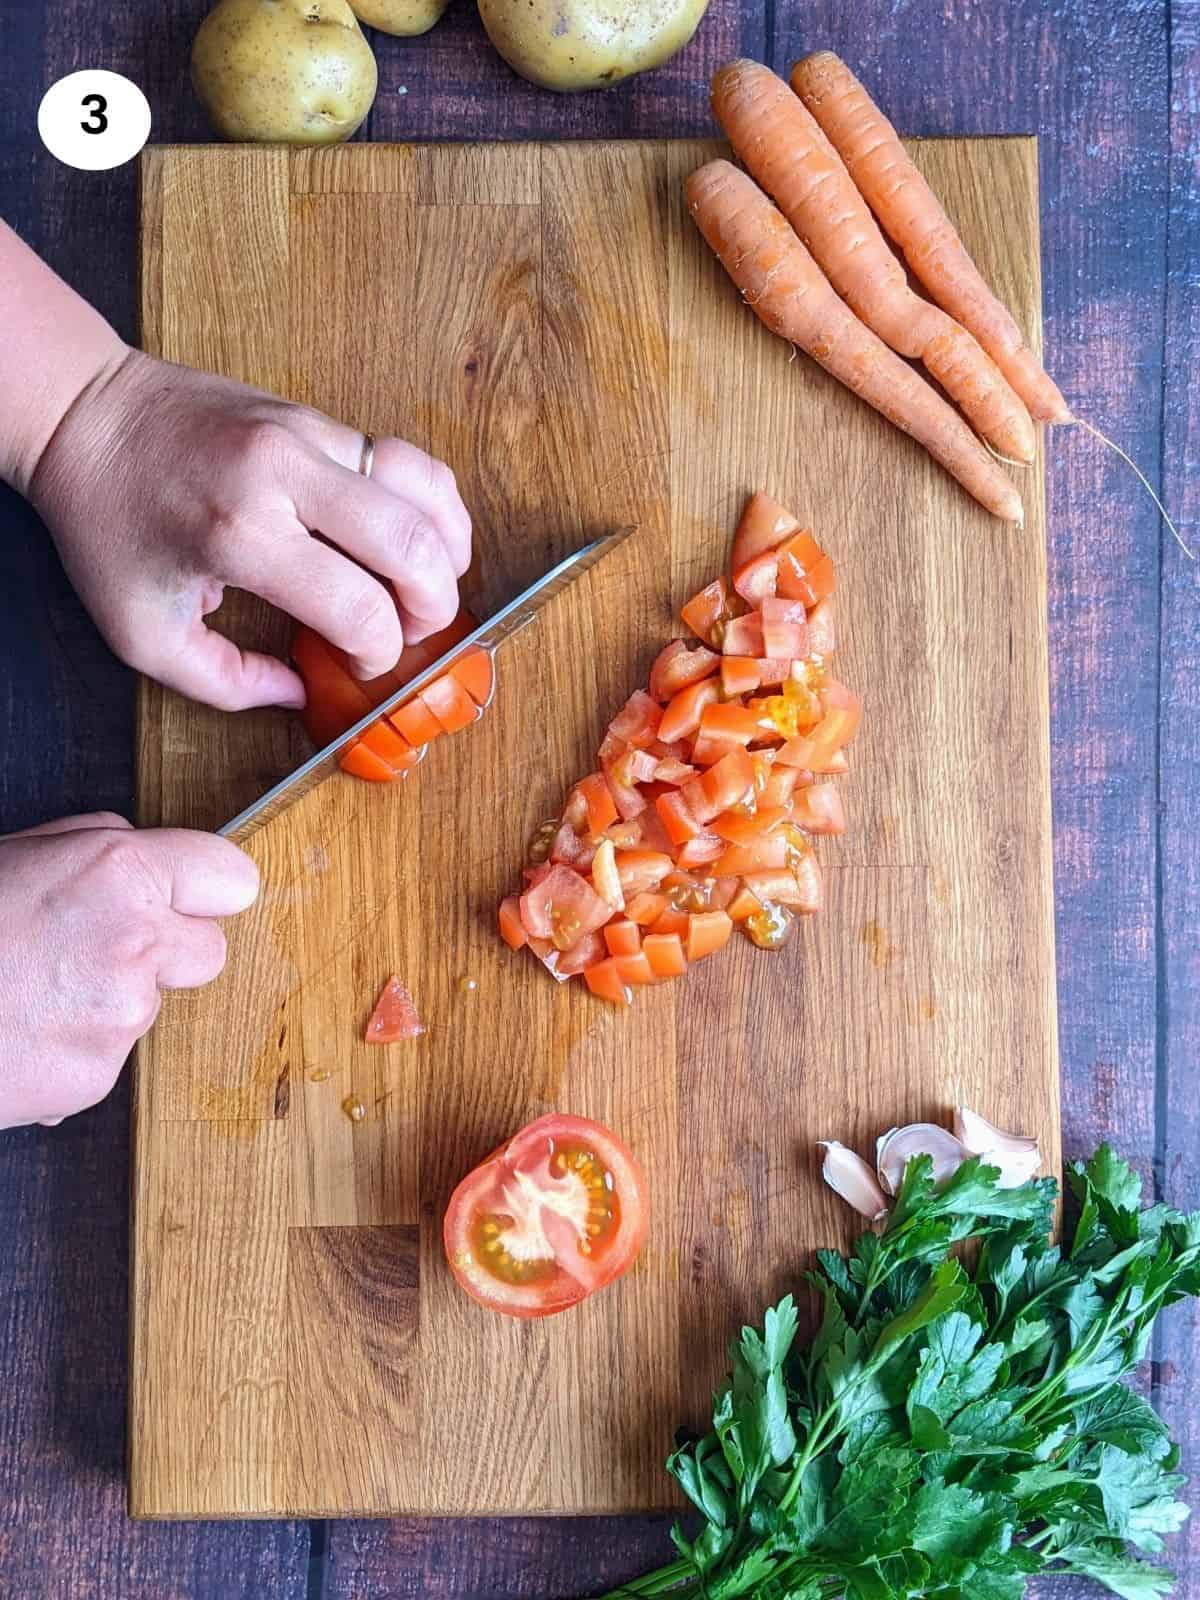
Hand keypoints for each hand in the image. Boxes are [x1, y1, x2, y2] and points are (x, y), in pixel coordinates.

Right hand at [0, 813, 258, 1129]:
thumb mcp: (15, 853)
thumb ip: (97, 846)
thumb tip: (144, 851)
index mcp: (119, 872)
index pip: (231, 878)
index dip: (208, 890)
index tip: (194, 898)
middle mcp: (134, 942)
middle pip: (209, 951)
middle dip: (167, 951)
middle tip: (96, 949)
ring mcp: (120, 1015)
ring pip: (151, 1005)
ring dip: (109, 1000)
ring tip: (31, 989)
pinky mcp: (97, 1077)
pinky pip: (109, 1056)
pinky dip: (74, 1048)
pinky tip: (22, 1030)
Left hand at [27, 349, 471, 711]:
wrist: (86, 417)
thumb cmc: (108, 527)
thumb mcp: (145, 633)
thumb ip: (227, 683)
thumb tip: (301, 692)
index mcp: (240, 536)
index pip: (357, 607)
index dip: (377, 653)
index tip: (361, 666)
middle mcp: (284, 476)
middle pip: (411, 544)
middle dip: (432, 606)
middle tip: (416, 634)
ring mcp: (307, 434)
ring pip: (424, 489)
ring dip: (447, 549)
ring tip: (436, 586)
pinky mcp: (317, 416)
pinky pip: (405, 458)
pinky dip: (432, 503)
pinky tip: (426, 537)